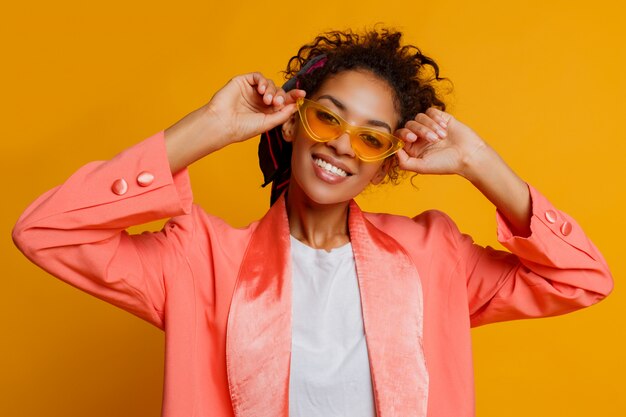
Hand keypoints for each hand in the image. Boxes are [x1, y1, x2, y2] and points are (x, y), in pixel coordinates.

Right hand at [165, 72, 304, 172]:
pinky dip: (263, 81)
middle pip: (279, 91)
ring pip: (270, 84)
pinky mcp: (243, 82)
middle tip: (277, 103)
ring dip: (272, 90)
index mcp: (266, 111)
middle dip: (281, 96)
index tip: (302, 94)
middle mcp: (260, 100)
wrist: (223, 123)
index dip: (293, 97)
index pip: (283, 102)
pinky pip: (258, 76)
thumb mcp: (267, 123)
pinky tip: (261, 90)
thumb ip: (282, 114)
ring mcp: (252, 91)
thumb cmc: (242, 128)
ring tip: (267, 100)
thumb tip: (296, 105)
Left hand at [394, 108, 487, 179]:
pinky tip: (445, 128)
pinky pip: (430, 111)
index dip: (403, 134)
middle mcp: (419, 136)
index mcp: (413, 148)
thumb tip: (394, 150)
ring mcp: (430, 126)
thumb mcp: (422, 167)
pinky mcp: (440, 118)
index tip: (412, 138)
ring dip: (431, 126)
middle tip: (433, 139)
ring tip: (442, 137)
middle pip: (409, 124)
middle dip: (421, 130)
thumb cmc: (446, 164)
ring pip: (420, 117)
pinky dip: (436, 118)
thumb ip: (404, 162)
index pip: (400, 135)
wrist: (468, 155)